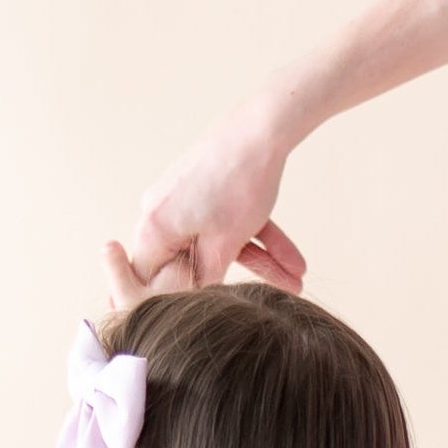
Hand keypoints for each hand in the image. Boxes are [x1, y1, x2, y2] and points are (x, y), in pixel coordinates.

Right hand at [122, 92, 309, 294]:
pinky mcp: (207, 188)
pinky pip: (228, 224)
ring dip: (259, 263)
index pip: (151, 280)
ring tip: (297, 282)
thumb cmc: (238, 184)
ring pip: (219, 242)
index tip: (200, 317)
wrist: (261, 130)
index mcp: (153, 228)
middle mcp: (161, 212)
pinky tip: (293, 261)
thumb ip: (204, 278)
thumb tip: (193, 303)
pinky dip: (258, 239)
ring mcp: (184, 198)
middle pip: (192, 261)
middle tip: (257, 305)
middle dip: (234, 283)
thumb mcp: (224, 245)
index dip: (173, 302)